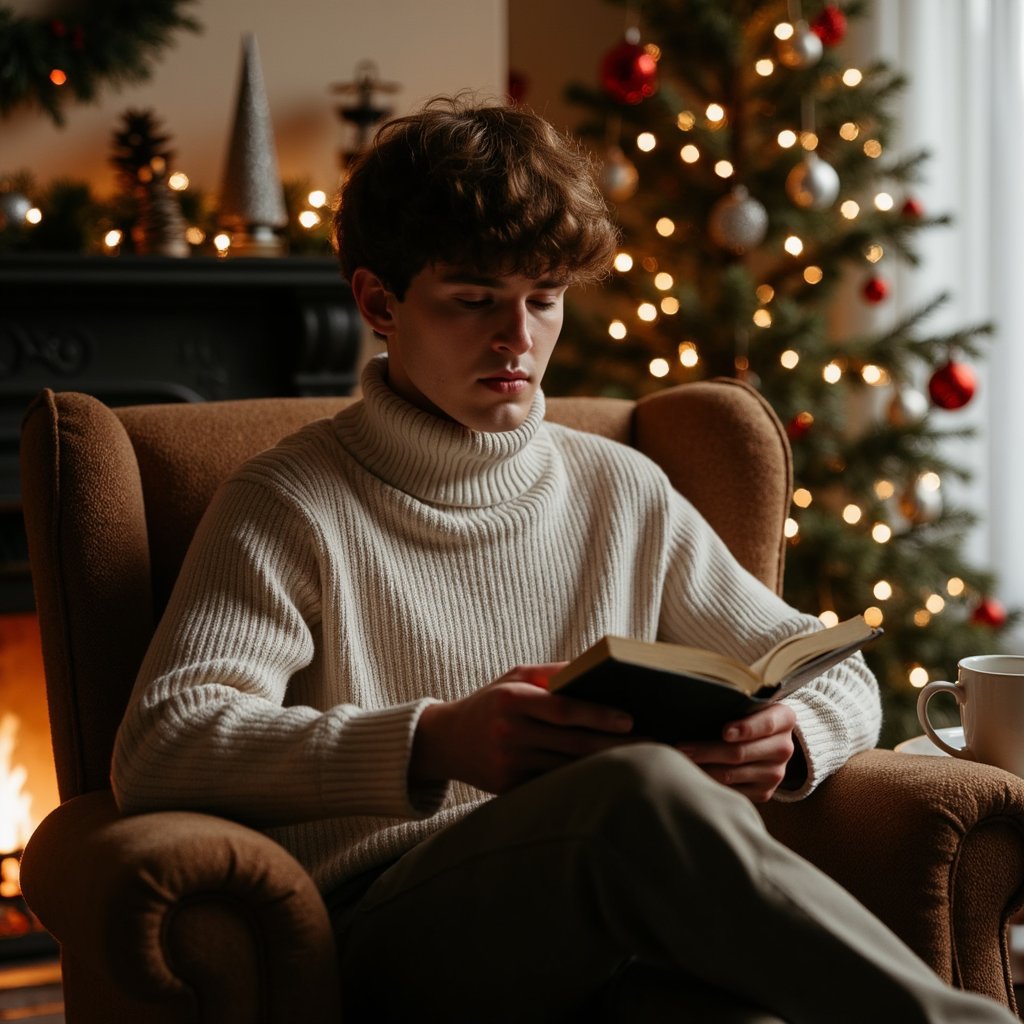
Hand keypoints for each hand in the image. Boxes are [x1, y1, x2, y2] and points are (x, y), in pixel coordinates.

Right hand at [410, 663, 634, 793]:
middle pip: (572, 743)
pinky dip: (581, 784)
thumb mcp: (516, 677)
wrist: (445, 740)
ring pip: (566, 769)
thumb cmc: (491, 701)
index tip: (630, 720)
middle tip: (652, 746)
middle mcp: (510, 734)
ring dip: (604, 768)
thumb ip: (555, 673)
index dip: (598, 715)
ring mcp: (509, 765)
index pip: (563, 709)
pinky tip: (608, 783)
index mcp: (513, 701)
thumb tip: (599, 667)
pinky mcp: (508, 789)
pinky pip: (552, 786)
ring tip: (639, 766)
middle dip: (614, 746)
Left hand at [678, 703, 795, 802]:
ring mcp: (775, 773)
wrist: (769, 740)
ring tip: (680, 763)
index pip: (766, 724)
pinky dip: (709, 783)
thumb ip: (733, 704)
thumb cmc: (747, 715)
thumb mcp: (748, 704)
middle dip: (707, 751)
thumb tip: (692, 708)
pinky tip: (693, 776)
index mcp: (784, 719)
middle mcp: (784, 748)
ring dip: (702, 769)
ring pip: (731, 774)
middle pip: (741, 752)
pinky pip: (731, 791)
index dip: (745, 728)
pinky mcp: (764, 792)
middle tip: (681, 748)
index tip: (724, 732)